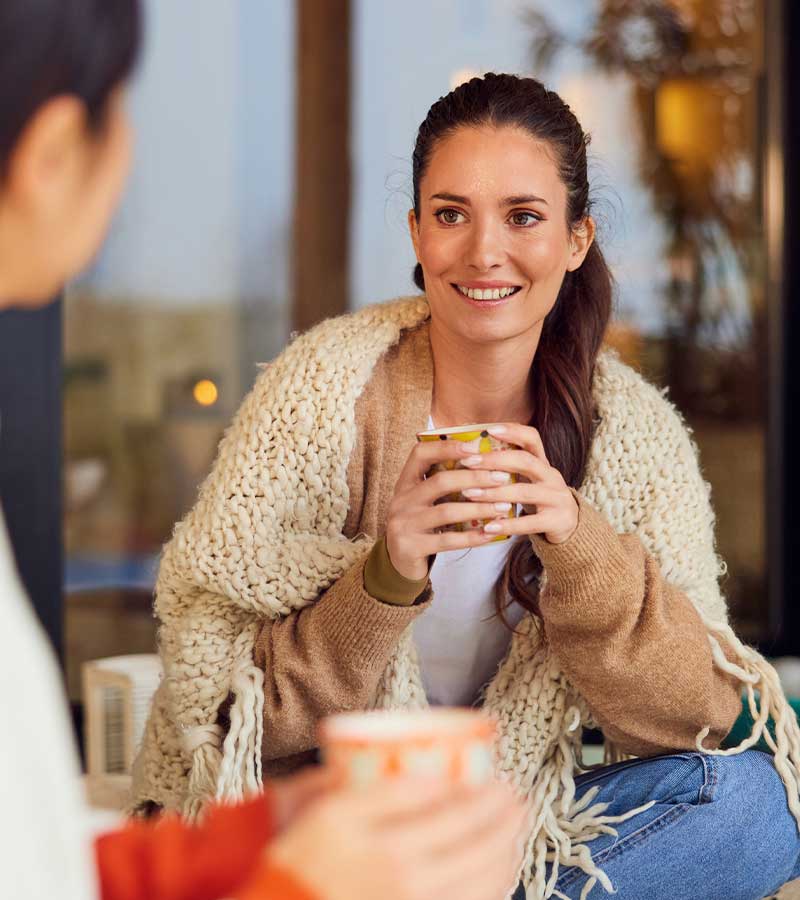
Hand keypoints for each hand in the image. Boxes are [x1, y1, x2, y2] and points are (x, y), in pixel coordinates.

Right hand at [266, 778, 527, 899]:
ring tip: (516, 836)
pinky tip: (496, 880)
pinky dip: (490, 893)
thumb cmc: (298, 860)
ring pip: (481, 886)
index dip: (487, 796)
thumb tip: (433, 776)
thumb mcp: (332, 811)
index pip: (456, 815)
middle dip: (508, 823)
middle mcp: (411, 883)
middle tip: (521, 802)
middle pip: (478, 849)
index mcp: (391, 847)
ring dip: (507, 857)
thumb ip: (384, 793)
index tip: (503, 782)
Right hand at [385, 438, 518, 579]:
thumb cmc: (422, 524)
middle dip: (475, 478)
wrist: (399, 561)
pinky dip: (472, 537)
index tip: (476, 447)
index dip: (447, 447)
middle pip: (440, 481)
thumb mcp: (424, 500)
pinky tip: (491, 533)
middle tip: (502, 478)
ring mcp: (403, 524)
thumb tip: (487, 465)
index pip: (420, 453)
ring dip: (479, 508)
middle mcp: (401, 500)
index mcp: (405, 482)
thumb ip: (443, 483)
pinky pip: (448, 540)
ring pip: (447, 511)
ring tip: (504, 507)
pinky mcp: (410, 547)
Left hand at [458, 423, 578, 544]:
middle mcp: (552, 476)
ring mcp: (556, 498)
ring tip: (469, 493)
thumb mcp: (529, 479)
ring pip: (524, 492)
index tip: (488, 429)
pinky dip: (507, 525)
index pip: (532, 438)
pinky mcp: (556, 521)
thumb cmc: (539, 499)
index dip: (512, 431)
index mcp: (543, 462)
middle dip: (494, 460)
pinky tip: (487, 527)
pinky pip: (529, 523)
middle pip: (525, 461)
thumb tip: (470, 453)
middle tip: (468, 462)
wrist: (571, 526)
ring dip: (494, 492)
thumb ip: (508, 467)